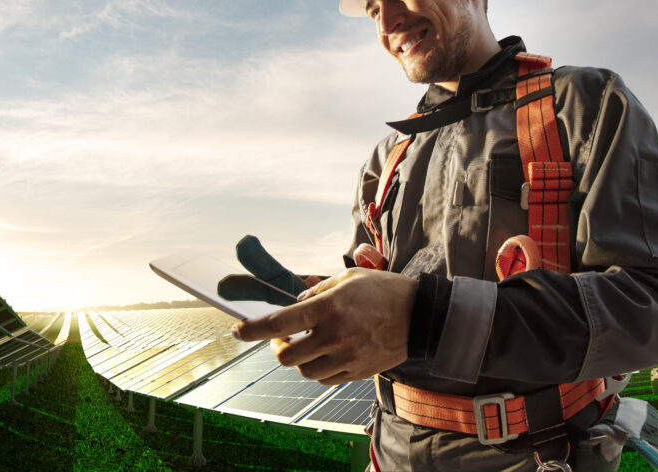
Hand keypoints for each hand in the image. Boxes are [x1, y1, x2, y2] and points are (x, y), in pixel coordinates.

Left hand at [231, 268, 416, 384]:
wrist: (420, 317)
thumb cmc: (384, 291)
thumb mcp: (349, 278)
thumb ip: (318, 289)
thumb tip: (296, 299)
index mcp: (329, 307)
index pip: (280, 323)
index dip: (253, 329)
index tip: (237, 331)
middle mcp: (335, 335)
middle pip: (286, 356)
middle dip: (277, 348)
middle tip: (282, 338)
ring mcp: (346, 358)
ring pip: (304, 371)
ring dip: (298, 359)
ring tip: (307, 344)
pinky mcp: (356, 372)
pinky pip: (324, 379)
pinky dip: (317, 369)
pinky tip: (324, 354)